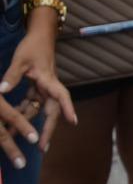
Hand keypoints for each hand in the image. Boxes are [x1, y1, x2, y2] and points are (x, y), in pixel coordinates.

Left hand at [0, 16, 76, 163]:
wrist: (40, 35)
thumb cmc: (33, 46)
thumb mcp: (20, 60)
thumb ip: (11, 76)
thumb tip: (1, 91)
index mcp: (48, 80)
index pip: (61, 96)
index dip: (67, 108)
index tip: (73, 122)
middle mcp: (49, 87)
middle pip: (52, 110)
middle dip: (48, 129)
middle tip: (43, 148)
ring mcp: (43, 88)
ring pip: (39, 110)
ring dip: (30, 124)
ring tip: (19, 141)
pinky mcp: (37, 88)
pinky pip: (30, 104)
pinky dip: (22, 113)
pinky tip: (12, 124)